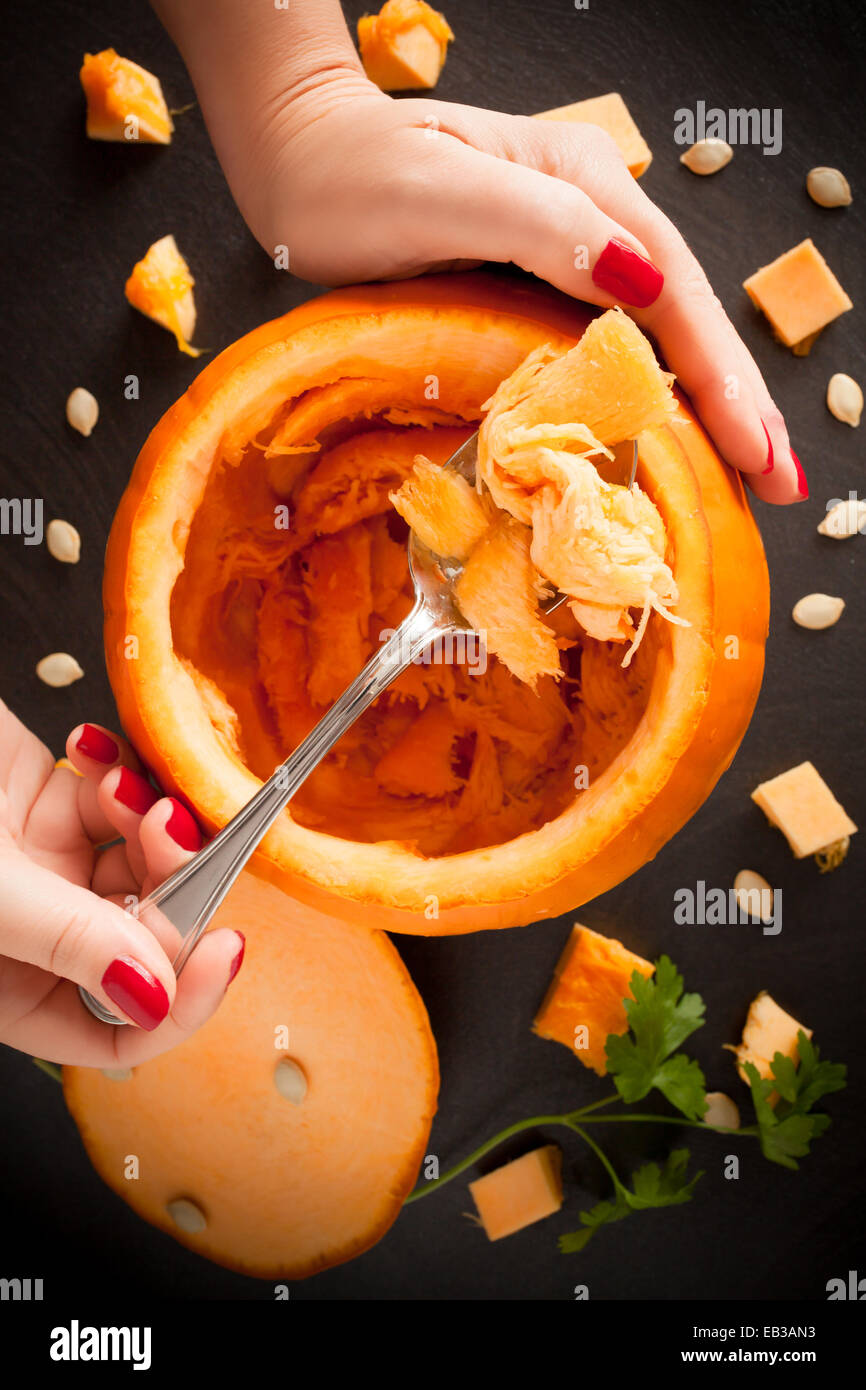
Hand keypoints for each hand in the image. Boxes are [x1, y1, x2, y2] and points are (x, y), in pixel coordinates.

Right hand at [0, 702, 242, 1065]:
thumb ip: (66, 941)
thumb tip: (155, 993)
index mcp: (13, 990)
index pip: (121, 1029)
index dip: (180, 1001)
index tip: (225, 949)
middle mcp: (39, 938)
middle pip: (151, 936)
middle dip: (176, 889)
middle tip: (171, 834)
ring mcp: (48, 868)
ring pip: (147, 862)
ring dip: (154, 823)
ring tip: (123, 788)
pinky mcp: (47, 801)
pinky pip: (118, 798)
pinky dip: (119, 775)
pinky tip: (87, 750)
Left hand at [157, 0, 802, 504]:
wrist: (301, 162)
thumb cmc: (355, 176)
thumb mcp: (446, 193)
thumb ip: (544, 226)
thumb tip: (639, 281)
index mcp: (586, 188)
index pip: (676, 295)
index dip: (722, 379)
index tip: (757, 451)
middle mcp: (592, 218)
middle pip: (685, 320)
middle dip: (737, 403)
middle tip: (778, 483)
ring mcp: (567, 252)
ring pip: (655, 338)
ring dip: (704, 408)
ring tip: (742, 477)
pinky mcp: (536, 286)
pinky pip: (607, 349)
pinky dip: (645, 400)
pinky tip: (662, 441)